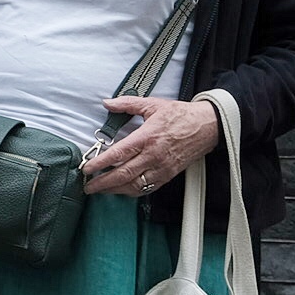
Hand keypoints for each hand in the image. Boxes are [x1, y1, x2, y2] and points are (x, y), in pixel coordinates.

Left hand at [82, 96, 220, 196]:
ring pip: (135, 185)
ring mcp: (162, 167)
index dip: (100, 163)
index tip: (86, 168)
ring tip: (100, 190)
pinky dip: (132, 191)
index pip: (119, 154)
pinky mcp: (169, 174)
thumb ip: (127, 104)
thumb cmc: (180, 115)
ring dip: (115, 190)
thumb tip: (107, 103)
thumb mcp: (152, 104)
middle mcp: (153, 155)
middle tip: (87, 186)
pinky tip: (121, 190)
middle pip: (124, 174)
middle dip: (103, 183)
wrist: (208, 126)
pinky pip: (148, 188)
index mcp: (147, 138)